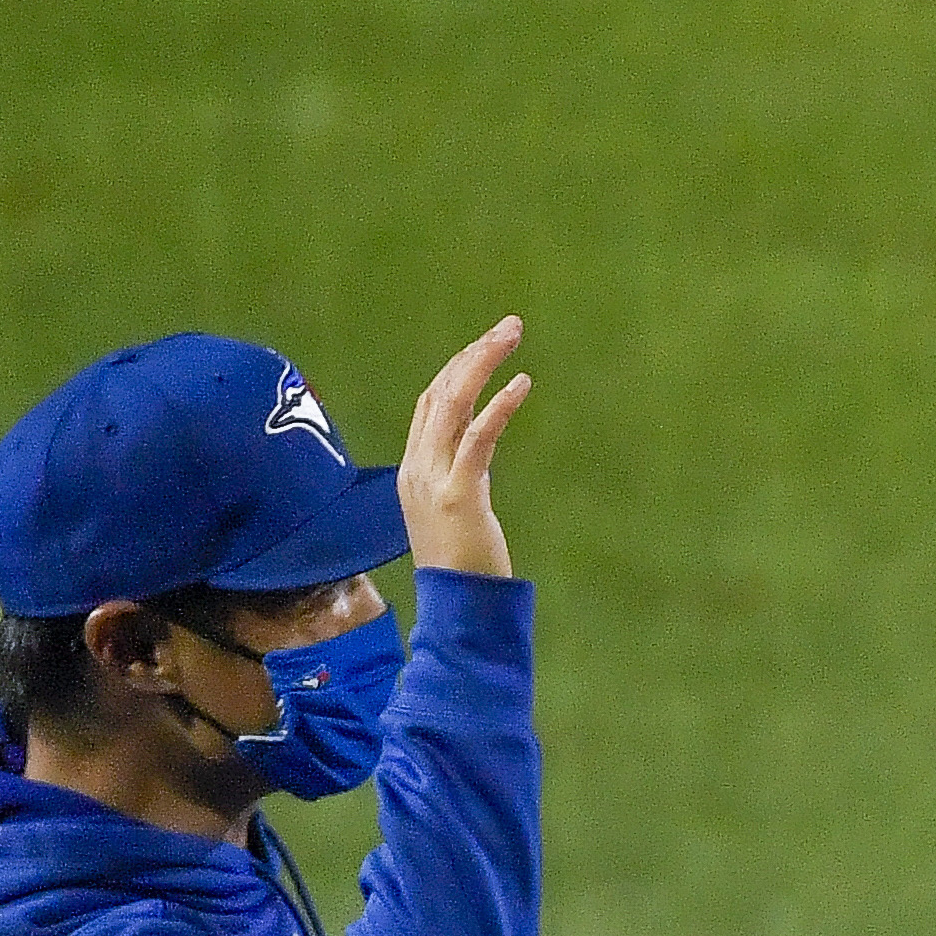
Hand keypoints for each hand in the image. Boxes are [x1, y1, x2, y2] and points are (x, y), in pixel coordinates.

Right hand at [400, 317, 530, 577]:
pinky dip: (499, 406)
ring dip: (484, 363)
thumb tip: (479, 452)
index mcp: (413, 469)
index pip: (430, 403)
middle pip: (440, 391)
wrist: (456, 610)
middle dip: (474, 354)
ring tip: (512, 336)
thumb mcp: (456, 511)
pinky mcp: (459, 494)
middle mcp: (417, 467)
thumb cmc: (464, 568)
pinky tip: (521, 383)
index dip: (457, 368)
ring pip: (453, 403)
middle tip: (509, 326)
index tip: (486, 345)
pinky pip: (478, 438)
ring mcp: (433, 479)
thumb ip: (462, 476)